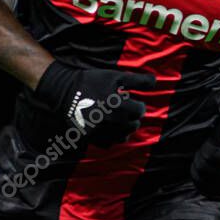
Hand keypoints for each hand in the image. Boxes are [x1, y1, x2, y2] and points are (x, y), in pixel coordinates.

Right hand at [33, 61, 155, 146]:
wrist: (63, 90)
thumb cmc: (92, 81)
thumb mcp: (116, 76)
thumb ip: (138, 80)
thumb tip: (156, 81)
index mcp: (118, 105)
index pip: (139, 111)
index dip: (137, 105)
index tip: (131, 101)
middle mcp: (110, 121)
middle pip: (133, 124)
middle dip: (132, 117)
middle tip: (125, 110)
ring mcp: (99, 131)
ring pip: (123, 136)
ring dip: (125, 128)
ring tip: (119, 119)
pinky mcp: (89, 138)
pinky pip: (108, 143)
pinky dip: (112, 137)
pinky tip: (110, 128)